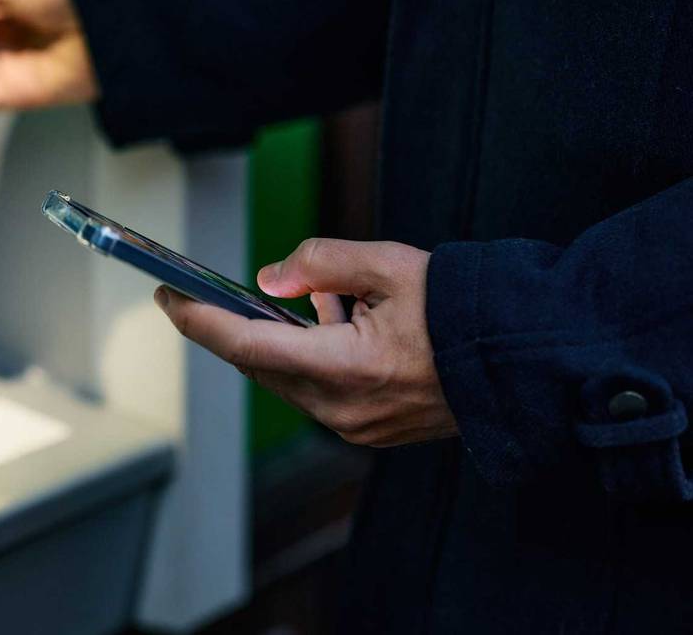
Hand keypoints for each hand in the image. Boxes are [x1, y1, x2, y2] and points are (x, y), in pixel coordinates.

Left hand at [154, 239, 458, 446]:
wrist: (525, 365)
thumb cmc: (466, 314)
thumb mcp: (393, 265)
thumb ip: (322, 263)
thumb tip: (270, 278)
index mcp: (347, 367)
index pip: (246, 345)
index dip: (199, 320)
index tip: (167, 297)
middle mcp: (342, 407)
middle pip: (262, 363)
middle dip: (241, 324)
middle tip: (221, 290)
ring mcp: (355, 426)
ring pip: (289, 377)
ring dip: (287, 337)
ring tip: (327, 299)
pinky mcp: (368, 430)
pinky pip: (317, 390)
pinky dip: (315, 354)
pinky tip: (345, 322)